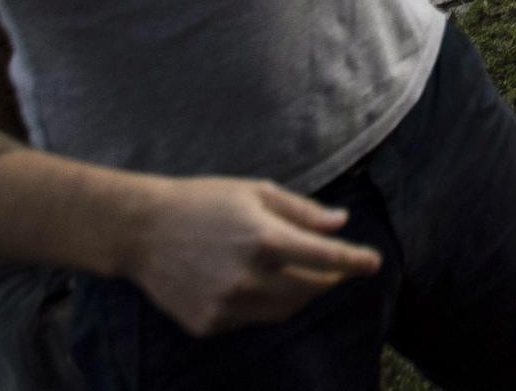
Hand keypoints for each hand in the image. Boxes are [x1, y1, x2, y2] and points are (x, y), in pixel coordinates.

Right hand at [125, 176, 380, 337]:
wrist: (142, 231)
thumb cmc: (202, 201)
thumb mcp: (255, 192)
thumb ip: (301, 211)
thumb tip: (340, 223)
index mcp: (264, 239)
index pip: (325, 257)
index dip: (354, 261)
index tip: (373, 263)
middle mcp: (248, 278)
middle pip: (309, 289)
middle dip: (329, 277)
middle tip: (336, 266)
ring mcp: (227, 306)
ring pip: (284, 310)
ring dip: (300, 293)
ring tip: (299, 273)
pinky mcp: (209, 324)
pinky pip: (252, 319)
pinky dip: (264, 304)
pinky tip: (255, 283)